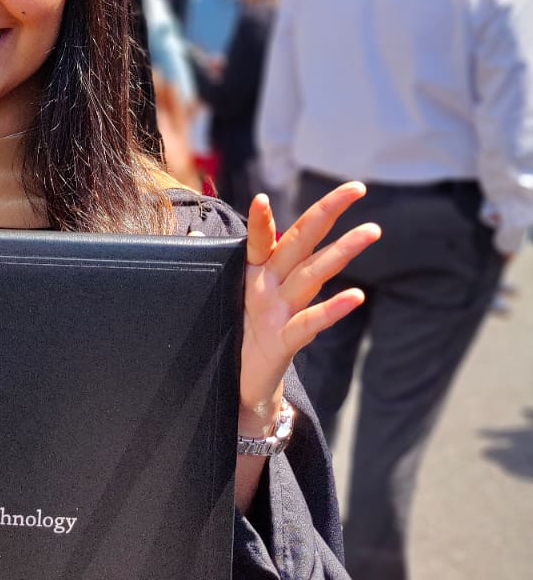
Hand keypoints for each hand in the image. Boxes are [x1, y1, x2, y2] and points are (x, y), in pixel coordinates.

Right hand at [240, 183, 378, 434]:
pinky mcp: (281, 343)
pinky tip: (358, 298)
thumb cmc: (243, 337)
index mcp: (252, 276)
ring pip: (309, 275)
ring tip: (374, 231)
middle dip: (325, 214)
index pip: (260, 240)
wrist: (239, 390)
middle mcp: (260, 289)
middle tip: (357, 188)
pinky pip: (309, 323)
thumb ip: (245, 268)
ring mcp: (270, 315)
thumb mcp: (245, 300)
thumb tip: (206, 238)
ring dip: (342, 251)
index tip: (262, 198)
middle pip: (295, 244)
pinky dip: (333, 311)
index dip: (261, 221)